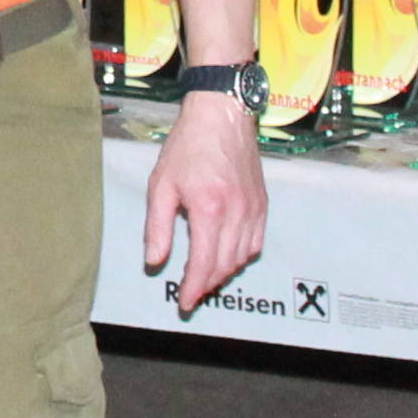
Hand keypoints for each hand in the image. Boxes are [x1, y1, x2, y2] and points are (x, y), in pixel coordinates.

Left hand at [144, 90, 269, 312]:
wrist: (222, 114)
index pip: (203, 263)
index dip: (193, 287)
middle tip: (191, 293)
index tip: (185, 303)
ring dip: (223, 273)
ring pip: (242, 258)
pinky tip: (226, 256)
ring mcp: (254, 209)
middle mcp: (237, 213)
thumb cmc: (188, 146)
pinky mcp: (262, 204)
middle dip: (207, 285)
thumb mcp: (162, 184)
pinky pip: (256, 243)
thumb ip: (158, 227)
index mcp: (209, 209)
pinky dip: (241, 257)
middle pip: (224, 266)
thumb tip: (155, 261)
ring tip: (204, 277)